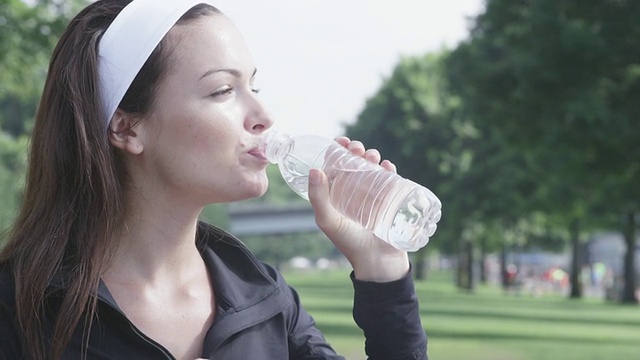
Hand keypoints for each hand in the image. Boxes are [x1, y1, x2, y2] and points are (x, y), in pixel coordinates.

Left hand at [307, 137, 408, 281]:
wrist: (377, 262)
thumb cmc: (349, 243)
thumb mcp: (328, 220)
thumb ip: (318, 198)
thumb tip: (314, 169)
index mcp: (336, 194)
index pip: (335, 166)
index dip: (337, 150)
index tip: (341, 141)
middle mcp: (354, 192)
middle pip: (354, 163)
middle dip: (356, 150)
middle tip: (358, 149)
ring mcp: (373, 195)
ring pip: (372, 168)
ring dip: (373, 156)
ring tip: (373, 157)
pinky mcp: (391, 200)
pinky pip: (391, 179)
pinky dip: (390, 169)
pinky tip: (388, 166)